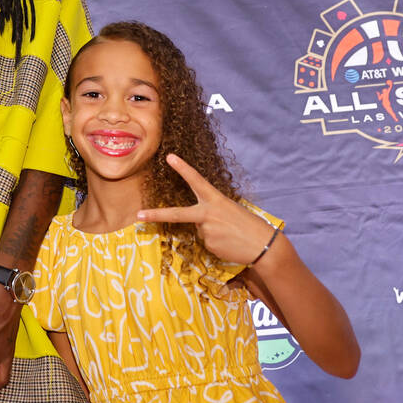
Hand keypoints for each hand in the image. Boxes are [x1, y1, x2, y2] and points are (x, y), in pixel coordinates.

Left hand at [135, 153, 274, 265]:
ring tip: (229, 233)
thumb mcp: (230, 210)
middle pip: (177, 214)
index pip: (197, 180)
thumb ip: (210, 212)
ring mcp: (206, 231)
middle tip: (138, 216)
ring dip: (211, 232)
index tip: (169, 157)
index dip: (182, 168)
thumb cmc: (249, 225)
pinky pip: (206, 243)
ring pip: (198, 230)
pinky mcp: (209, 245)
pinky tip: (229, 242)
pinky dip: (216, 243)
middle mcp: (207, 214)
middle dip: (156, 215)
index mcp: (216, 200)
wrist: (264, 246)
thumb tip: (197, 224)